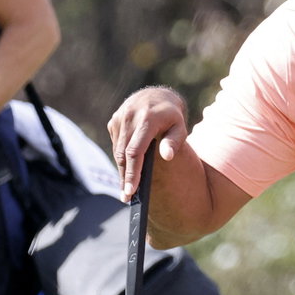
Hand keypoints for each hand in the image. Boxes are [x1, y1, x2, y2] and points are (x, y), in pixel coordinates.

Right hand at [107, 86, 188, 200]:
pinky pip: (116, 145)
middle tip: (127, 198)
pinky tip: (126, 172)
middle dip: (125, 177)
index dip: (133, 172)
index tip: (131, 191)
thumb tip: (167, 156)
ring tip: (126, 190)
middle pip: (124, 154)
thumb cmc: (172, 117)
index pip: (136, 151)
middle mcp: (130, 117)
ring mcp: (119, 118)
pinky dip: (121, 159)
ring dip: (121, 171)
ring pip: (118, 151)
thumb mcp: (180, 128)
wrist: (157, 97)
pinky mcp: (114, 121)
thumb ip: (174, 141)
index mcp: (147, 119)